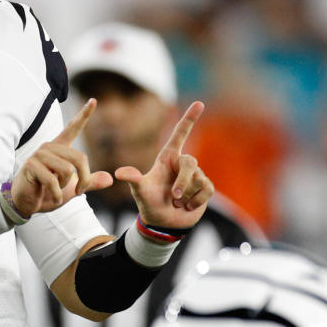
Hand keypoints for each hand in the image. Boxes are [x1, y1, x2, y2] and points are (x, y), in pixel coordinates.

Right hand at [10, 99, 113, 216]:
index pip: (73, 128)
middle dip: (84, 179)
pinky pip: (53, 180)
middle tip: (79, 191)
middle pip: (80, 158)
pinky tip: (53, 198)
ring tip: (57, 191)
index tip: (94, 100)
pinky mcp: (31, 165)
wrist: (26, 203)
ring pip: (68, 170)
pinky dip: (57, 194)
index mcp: (60, 148)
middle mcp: (50, 147)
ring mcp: (40, 155)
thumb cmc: (48, 193)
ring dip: (66, 187)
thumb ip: (89, 182)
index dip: (84, 114)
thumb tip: (110, 179)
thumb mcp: (72, 188)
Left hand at [114, 101, 212, 229]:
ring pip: (199, 179)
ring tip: (177, 202)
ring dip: (187, 195)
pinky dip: (196, 201)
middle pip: (191, 163)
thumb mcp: (140, 191)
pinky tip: (188, 206)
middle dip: (183, 182)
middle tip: (174, 196)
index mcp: (168, 158)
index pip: (180, 134)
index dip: (189, 118)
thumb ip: (133, 180)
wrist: (163, 223)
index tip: (199, 102)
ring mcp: (196, 176)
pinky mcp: (206, 188)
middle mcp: (183, 164)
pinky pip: (207, 190)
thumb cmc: (149, 203)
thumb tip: (119, 173)